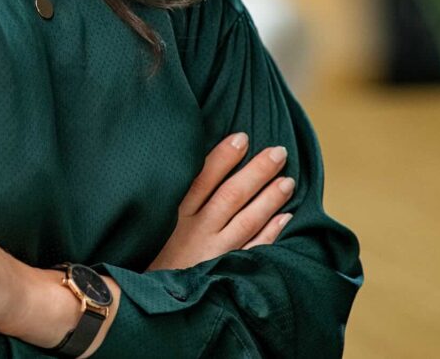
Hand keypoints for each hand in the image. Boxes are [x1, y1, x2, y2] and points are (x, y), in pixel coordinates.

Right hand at [147, 132, 294, 271]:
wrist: (150, 302)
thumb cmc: (150, 254)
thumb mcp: (152, 222)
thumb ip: (171, 198)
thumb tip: (190, 164)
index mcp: (176, 213)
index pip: (204, 178)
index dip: (224, 156)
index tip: (242, 137)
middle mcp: (197, 230)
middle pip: (232, 195)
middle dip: (257, 172)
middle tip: (279, 152)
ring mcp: (214, 252)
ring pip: (247, 220)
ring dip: (269, 199)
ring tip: (288, 181)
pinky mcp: (225, 271)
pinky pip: (253, 251)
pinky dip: (270, 234)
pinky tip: (285, 218)